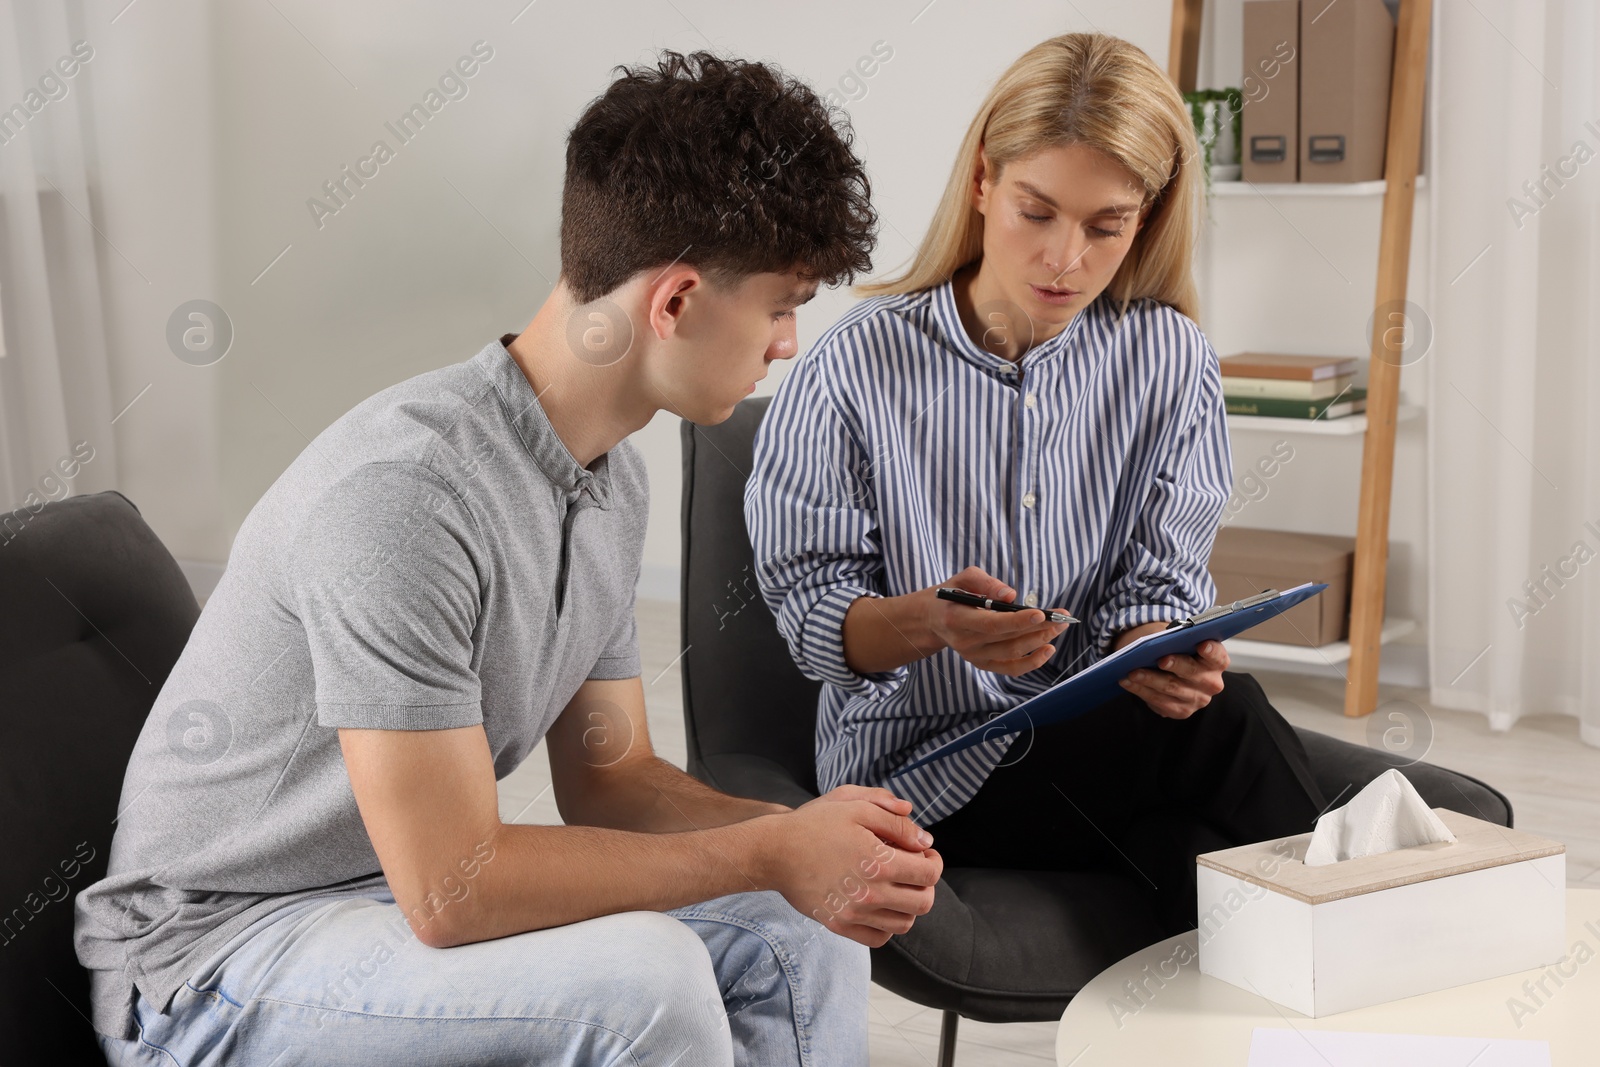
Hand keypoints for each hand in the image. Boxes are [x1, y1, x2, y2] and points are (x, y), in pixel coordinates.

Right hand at [762, 791, 942, 947]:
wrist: (774, 851)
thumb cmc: (815, 823)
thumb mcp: (856, 805)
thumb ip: (895, 819)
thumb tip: (924, 839)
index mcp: (879, 861)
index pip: (929, 874)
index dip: (934, 861)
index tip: (924, 854)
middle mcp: (871, 893)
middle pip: (924, 902)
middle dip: (926, 885)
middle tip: (914, 871)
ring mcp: (855, 913)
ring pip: (904, 924)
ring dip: (908, 906)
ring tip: (896, 887)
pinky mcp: (839, 925)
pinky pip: (878, 939)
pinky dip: (887, 926)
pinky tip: (880, 906)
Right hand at [923, 566, 1073, 676]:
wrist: (932, 620)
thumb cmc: (951, 595)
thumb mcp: (962, 578)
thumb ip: (986, 582)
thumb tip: (1011, 595)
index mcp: (957, 619)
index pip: (991, 624)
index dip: (1017, 621)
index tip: (1040, 613)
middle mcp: (965, 643)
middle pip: (1008, 640)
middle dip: (1039, 628)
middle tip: (1062, 617)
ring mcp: (974, 657)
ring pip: (1013, 654)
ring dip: (1040, 642)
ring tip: (1059, 628)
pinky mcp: (982, 664)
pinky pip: (1011, 668)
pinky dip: (1032, 662)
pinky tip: (1048, 649)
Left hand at [1119, 639, 1229, 719]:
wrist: (1174, 674)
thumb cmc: (1178, 652)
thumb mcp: (1181, 643)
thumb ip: (1176, 641)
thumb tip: (1157, 640)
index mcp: (1217, 662)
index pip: (1218, 656)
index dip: (1211, 651)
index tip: (1202, 644)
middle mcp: (1211, 683)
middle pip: (1192, 672)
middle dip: (1176, 665)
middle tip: (1160, 659)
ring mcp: (1197, 699)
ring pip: (1171, 688)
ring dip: (1149, 679)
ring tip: (1132, 672)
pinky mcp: (1181, 711)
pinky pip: (1158, 701)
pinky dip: (1140, 690)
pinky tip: (1127, 682)